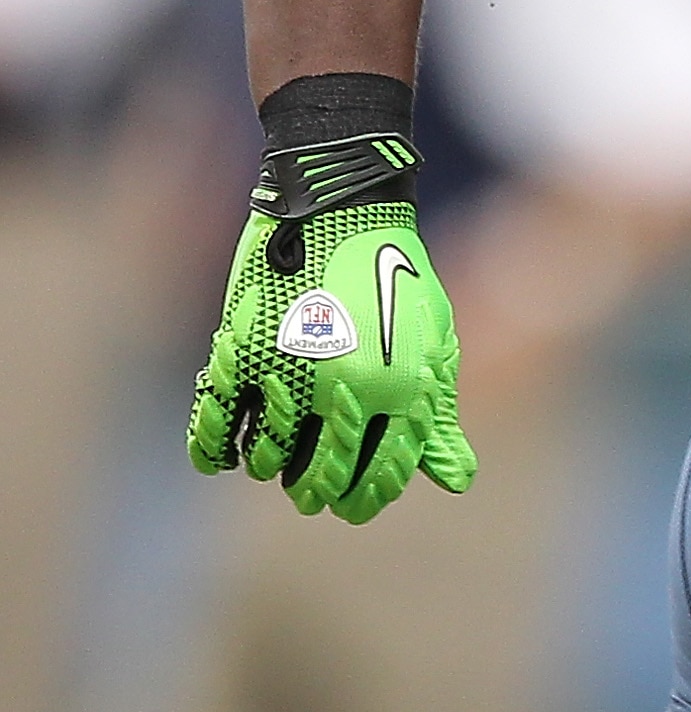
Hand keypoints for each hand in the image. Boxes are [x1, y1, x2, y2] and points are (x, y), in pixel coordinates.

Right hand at [189, 141, 475, 523]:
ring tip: (272, 465)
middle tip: (309, 498)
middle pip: (321, 472)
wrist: (341, 203)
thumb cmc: (396, 273)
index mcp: (399, 389)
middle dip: (316, 492)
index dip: (365, 497)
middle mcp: (345, 388)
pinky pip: (218, 419)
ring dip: (269, 466)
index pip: (380, 472)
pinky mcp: (244, 346)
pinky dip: (212, 446)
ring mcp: (291, 368)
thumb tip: (456, 479)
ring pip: (267, 455)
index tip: (353, 507)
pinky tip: (219, 456)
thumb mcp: (433, 341)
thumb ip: (438, 414)